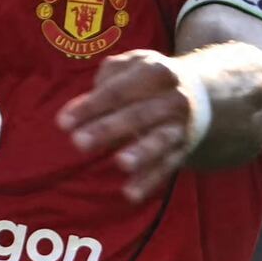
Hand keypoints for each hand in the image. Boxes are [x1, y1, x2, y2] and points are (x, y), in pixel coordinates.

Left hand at [62, 49, 216, 202]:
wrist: (199, 93)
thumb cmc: (148, 79)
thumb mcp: (131, 65)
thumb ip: (105, 80)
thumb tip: (82, 107)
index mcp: (155, 72)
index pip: (118, 90)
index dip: (90, 106)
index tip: (63, 123)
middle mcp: (172, 98)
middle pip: (138, 114)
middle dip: (108, 128)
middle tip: (78, 143)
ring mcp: (180, 125)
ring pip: (160, 140)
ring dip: (141, 152)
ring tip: (120, 163)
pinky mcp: (182, 150)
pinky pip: (166, 167)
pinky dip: (150, 181)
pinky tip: (131, 195)